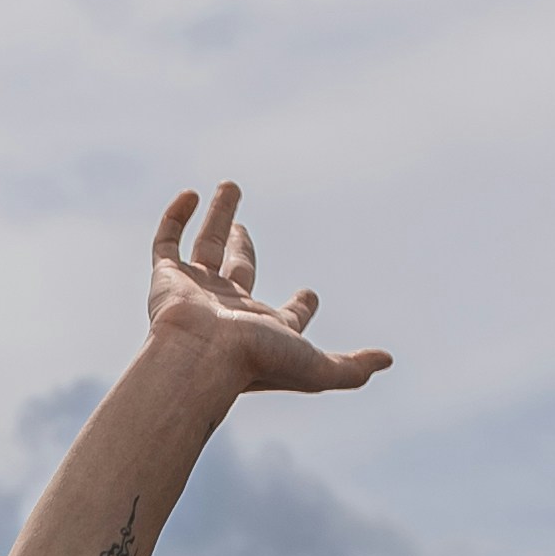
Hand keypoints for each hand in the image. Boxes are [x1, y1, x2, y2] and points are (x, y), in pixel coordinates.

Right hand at [145, 181, 388, 403]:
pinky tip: (191, 195)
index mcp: (263, 332)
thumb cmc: (257, 363)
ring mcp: (195, 292)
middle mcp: (228, 311)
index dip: (301, 307)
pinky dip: (176, 218)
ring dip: (220, 217)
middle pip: (239, 272)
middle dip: (244, 250)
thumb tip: (388, 360)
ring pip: (207, 247)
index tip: (311, 294)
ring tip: (231, 187)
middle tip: (244, 232)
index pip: (286, 318)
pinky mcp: (166, 278)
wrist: (200, 359)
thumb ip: (352, 367)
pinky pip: (167, 243)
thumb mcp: (317, 368)